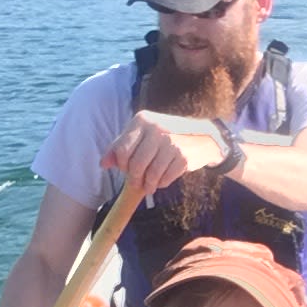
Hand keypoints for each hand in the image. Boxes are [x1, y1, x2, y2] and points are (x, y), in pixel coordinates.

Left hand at [100, 111, 229, 190]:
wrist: (203, 137)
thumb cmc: (167, 136)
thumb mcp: (142, 135)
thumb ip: (121, 146)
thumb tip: (103, 164)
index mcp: (142, 120)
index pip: (122, 149)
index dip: (121, 165)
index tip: (126, 169)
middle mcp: (156, 128)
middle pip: (136, 164)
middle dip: (135, 178)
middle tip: (137, 183)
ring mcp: (171, 142)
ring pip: (151, 174)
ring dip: (148, 185)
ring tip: (149, 186)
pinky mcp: (183, 156)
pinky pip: (165, 178)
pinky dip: (162, 183)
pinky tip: (162, 181)